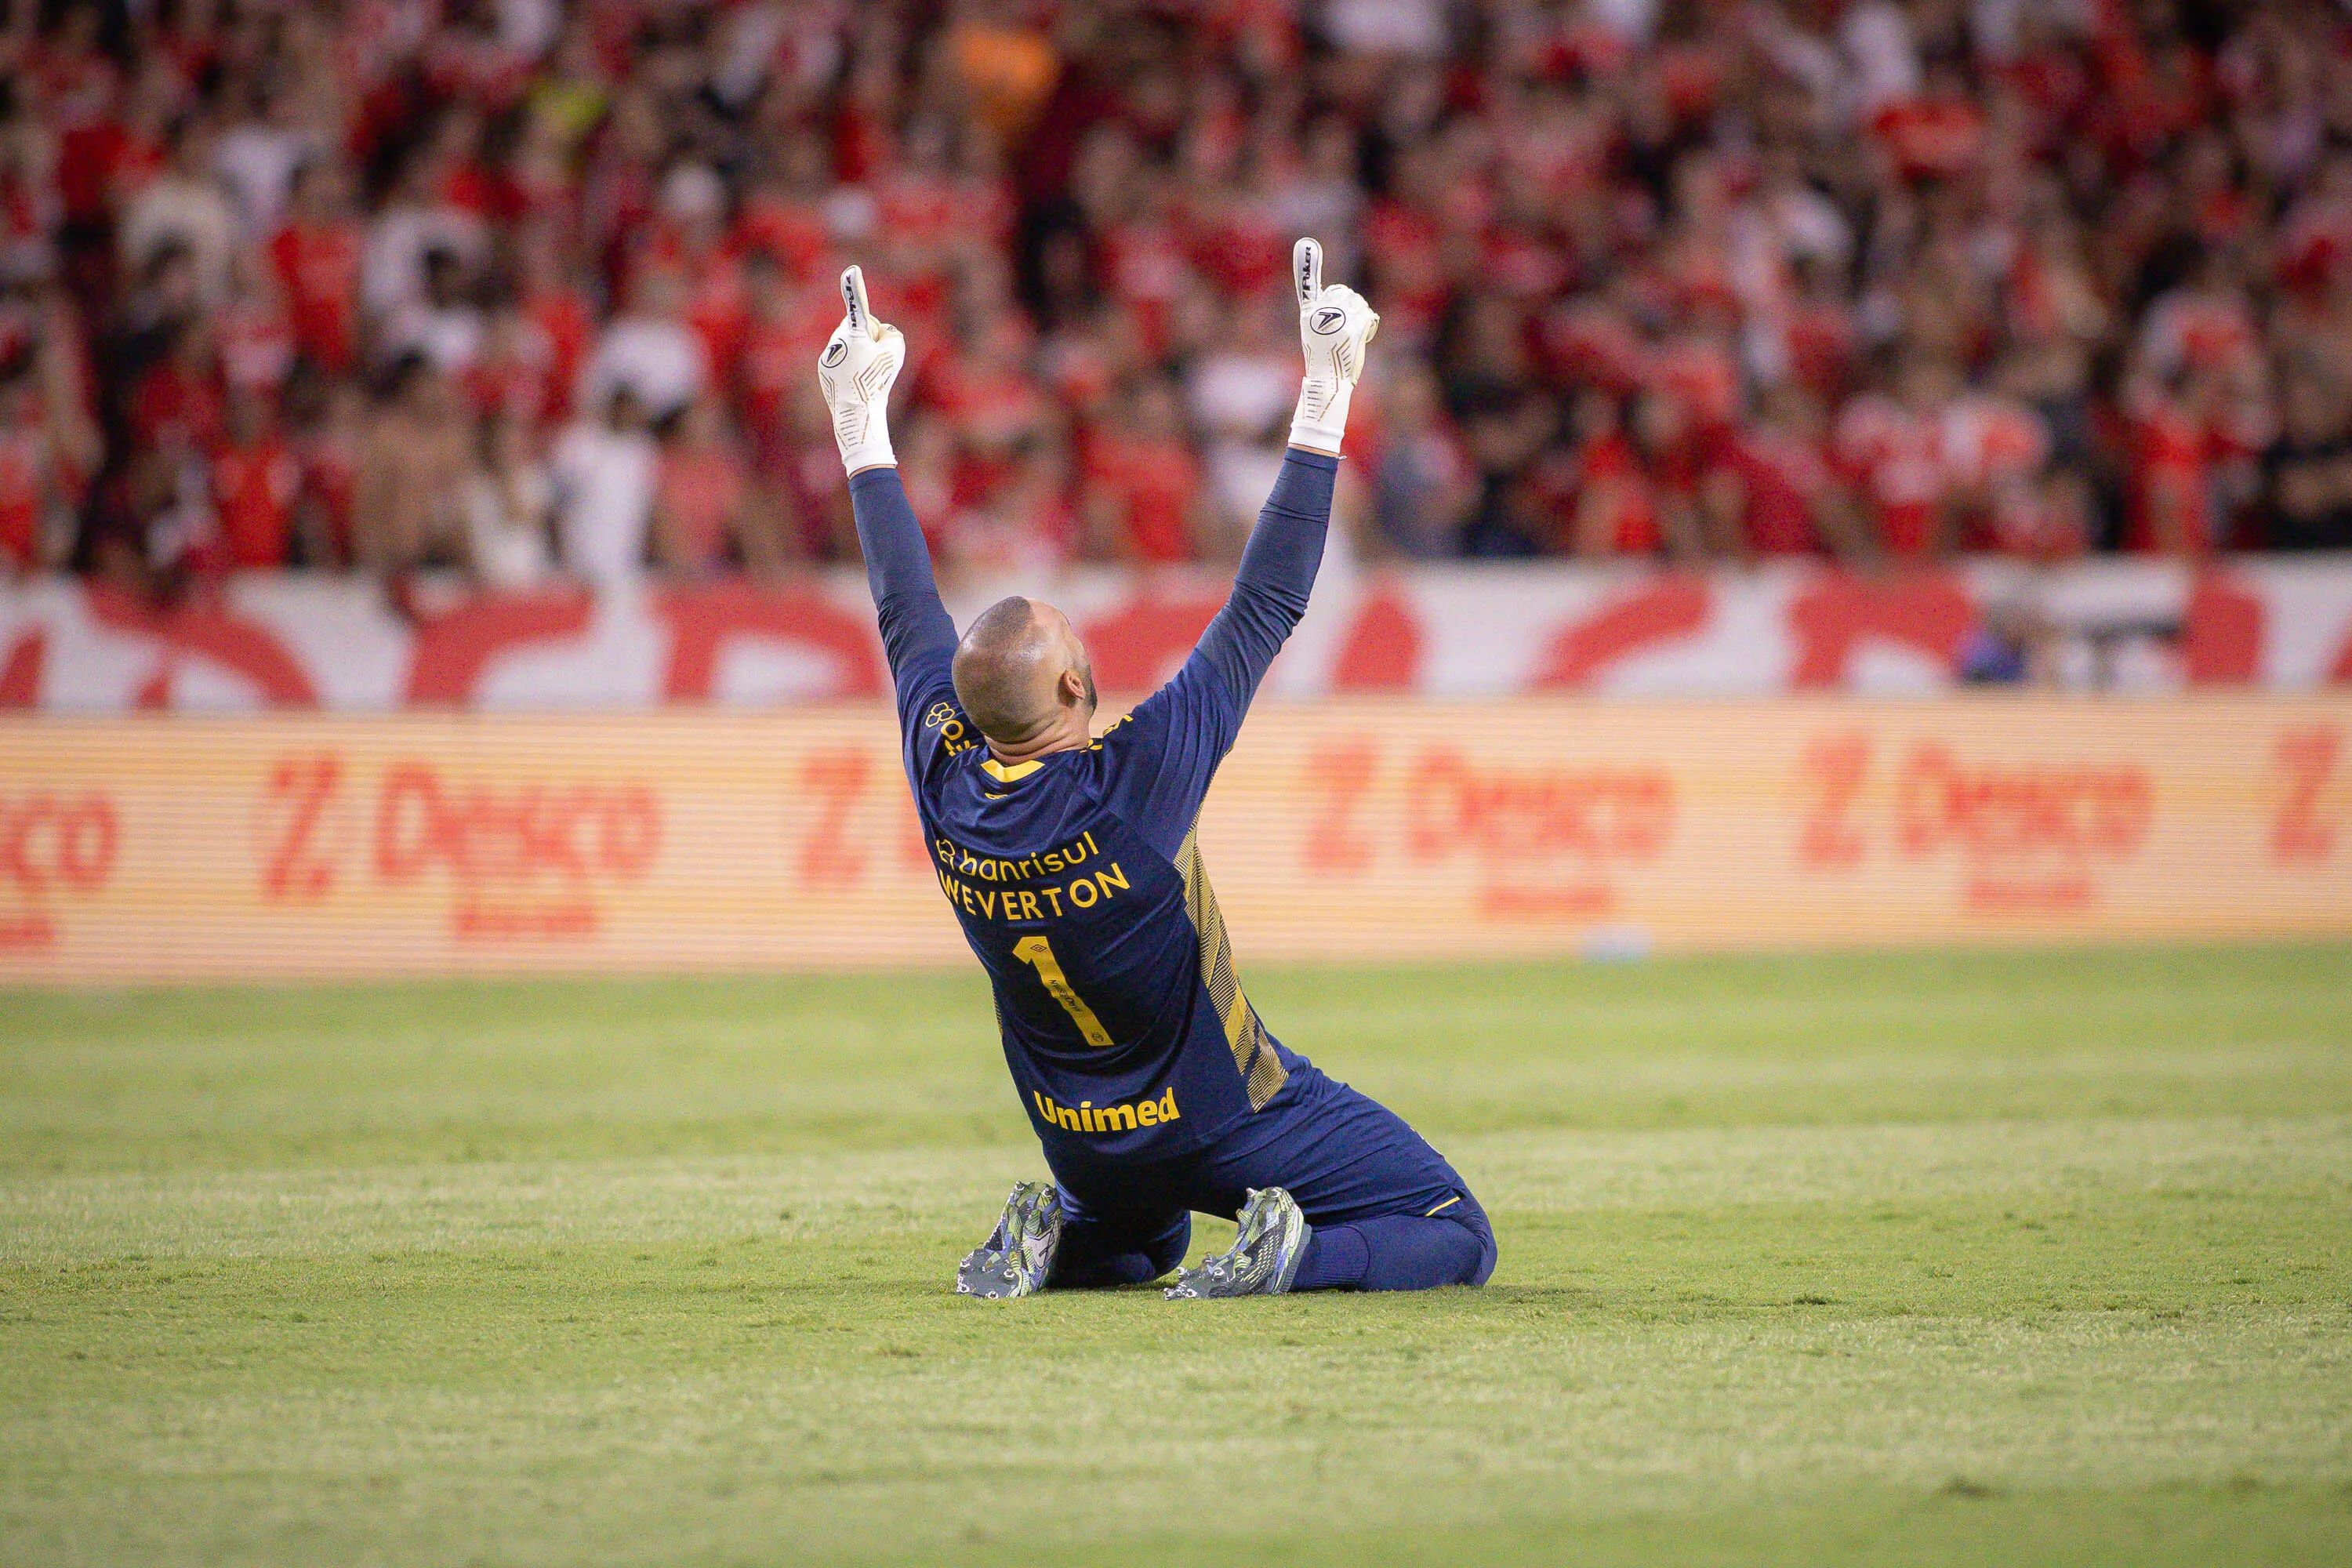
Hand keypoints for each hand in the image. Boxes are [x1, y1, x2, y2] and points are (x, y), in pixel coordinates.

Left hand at [817, 265, 905, 474]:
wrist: (857, 413)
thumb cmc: (878, 382)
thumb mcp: (896, 352)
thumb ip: (890, 332)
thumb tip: (876, 331)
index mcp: (855, 334)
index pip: (857, 305)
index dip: (855, 286)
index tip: (851, 270)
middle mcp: (838, 340)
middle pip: (860, 327)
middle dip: (869, 338)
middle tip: (875, 362)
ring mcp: (829, 354)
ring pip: (849, 343)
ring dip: (859, 352)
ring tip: (864, 375)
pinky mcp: (824, 368)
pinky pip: (840, 357)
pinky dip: (849, 365)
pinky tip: (854, 381)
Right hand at [1289, 237, 1378, 454]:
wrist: (1328, 384)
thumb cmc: (1324, 362)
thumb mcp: (1317, 334)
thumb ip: (1326, 314)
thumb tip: (1342, 300)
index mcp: (1308, 314)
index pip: (1309, 286)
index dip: (1306, 266)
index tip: (1306, 244)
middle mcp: (1321, 314)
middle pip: (1344, 292)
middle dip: (1350, 305)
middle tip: (1346, 327)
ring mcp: (1337, 320)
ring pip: (1359, 303)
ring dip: (1361, 317)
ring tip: (1351, 338)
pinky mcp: (1353, 329)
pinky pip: (1368, 315)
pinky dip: (1368, 326)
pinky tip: (1361, 339)